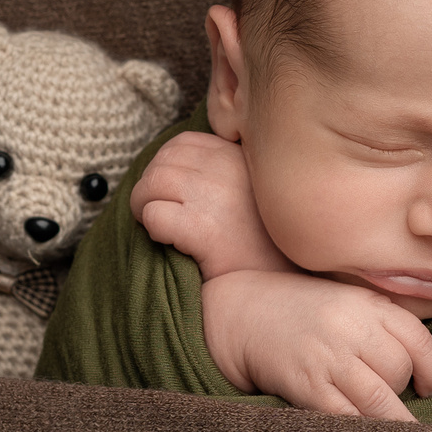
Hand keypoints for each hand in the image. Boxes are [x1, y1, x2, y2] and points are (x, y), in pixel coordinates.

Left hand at [133, 131, 293, 279]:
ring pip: (152, 183)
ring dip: (145, 206)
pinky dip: (152, 228)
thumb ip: (229, 174)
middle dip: (150, 186)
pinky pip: (155, 215)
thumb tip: (181, 171)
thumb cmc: (270, 247)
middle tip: (156, 213)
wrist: (286, 288)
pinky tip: (171, 244)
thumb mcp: (259, 196)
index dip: (166, 166)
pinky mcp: (204, 229)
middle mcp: (229, 168)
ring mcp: (216, 196)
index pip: (184, 143)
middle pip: (163, 160)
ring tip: (158, 228)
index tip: (170, 193)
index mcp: (242, 157)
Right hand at [201, 270, 431, 419]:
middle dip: (402, 393)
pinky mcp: (306, 385)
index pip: (419, 340)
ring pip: (380, 400)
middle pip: (399, 371)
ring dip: (392, 422)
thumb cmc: (304, 311)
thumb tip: (422, 369)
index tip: (429, 388)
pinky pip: (346, 418)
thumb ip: (384, 323)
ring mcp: (328, 358)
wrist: (243, 311)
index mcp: (368, 304)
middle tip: (392, 401)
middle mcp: (351, 328)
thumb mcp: (348, 300)